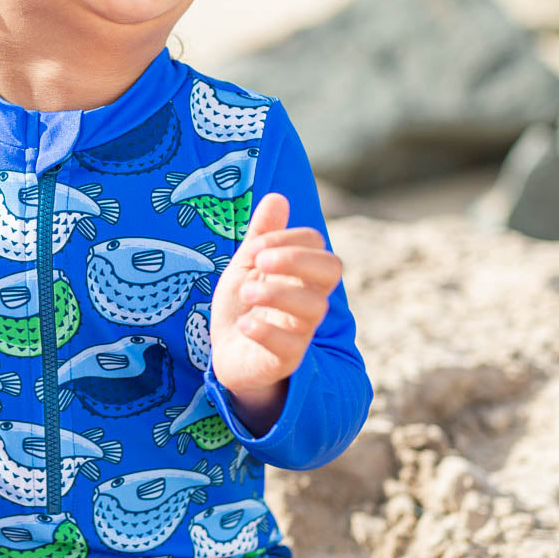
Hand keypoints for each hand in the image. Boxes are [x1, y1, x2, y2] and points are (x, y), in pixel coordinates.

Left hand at [209, 193, 341, 433]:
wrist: (228, 353)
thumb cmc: (243, 305)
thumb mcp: (246, 266)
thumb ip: (262, 235)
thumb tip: (277, 197)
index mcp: (301, 275)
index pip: (318, 247)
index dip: (290, 240)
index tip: (255, 248)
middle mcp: (307, 300)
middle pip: (330, 271)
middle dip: (296, 259)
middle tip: (259, 261)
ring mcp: (300, 331)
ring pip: (312, 309)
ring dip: (276, 294)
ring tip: (245, 292)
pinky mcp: (284, 360)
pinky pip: (290, 346)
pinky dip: (266, 331)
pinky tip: (244, 324)